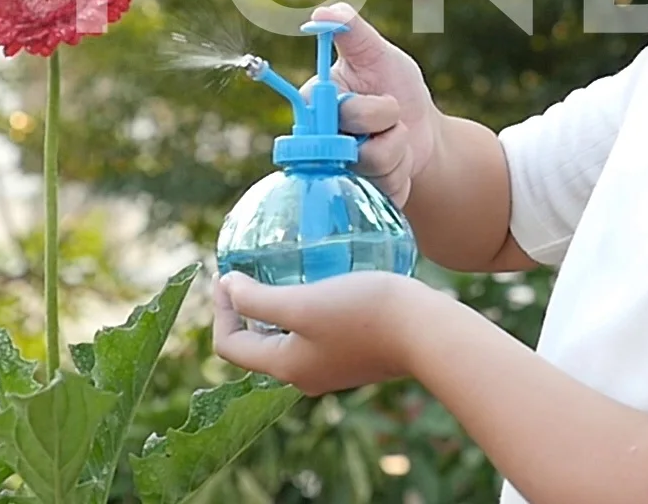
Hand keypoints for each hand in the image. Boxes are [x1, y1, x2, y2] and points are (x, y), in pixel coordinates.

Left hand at [212, 271, 442, 395]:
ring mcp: (333, 368)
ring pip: (288, 339)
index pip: (231, 346)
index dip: (220, 310)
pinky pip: (316, 334)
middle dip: (246, 310)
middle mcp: (305, 376)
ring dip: (276, 310)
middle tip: (247, 272)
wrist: (427, 332)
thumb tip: (227, 288)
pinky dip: (305, 311)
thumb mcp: (302, 304)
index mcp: (286, 368)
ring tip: (281, 273)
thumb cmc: (364, 315)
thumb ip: (258, 300)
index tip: (225, 273)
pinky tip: (320, 283)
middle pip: (258, 345)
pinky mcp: (355, 355)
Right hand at [309, 2, 442, 208]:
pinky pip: (385, 182)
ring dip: (396, 142)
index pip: (314, 103)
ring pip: (370, 159)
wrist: (424, 130)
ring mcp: (339, 169)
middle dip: (383, 115)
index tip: (357, 96)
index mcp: (317, 99)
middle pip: (346, 132)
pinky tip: (399, 159)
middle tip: (389, 108)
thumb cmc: (396, 86)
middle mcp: (320, 136)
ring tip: (394, 132)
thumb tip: (323, 13)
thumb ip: (354, 33)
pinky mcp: (360, 193)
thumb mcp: (379, 53)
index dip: (346, 103)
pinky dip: (403, 165)